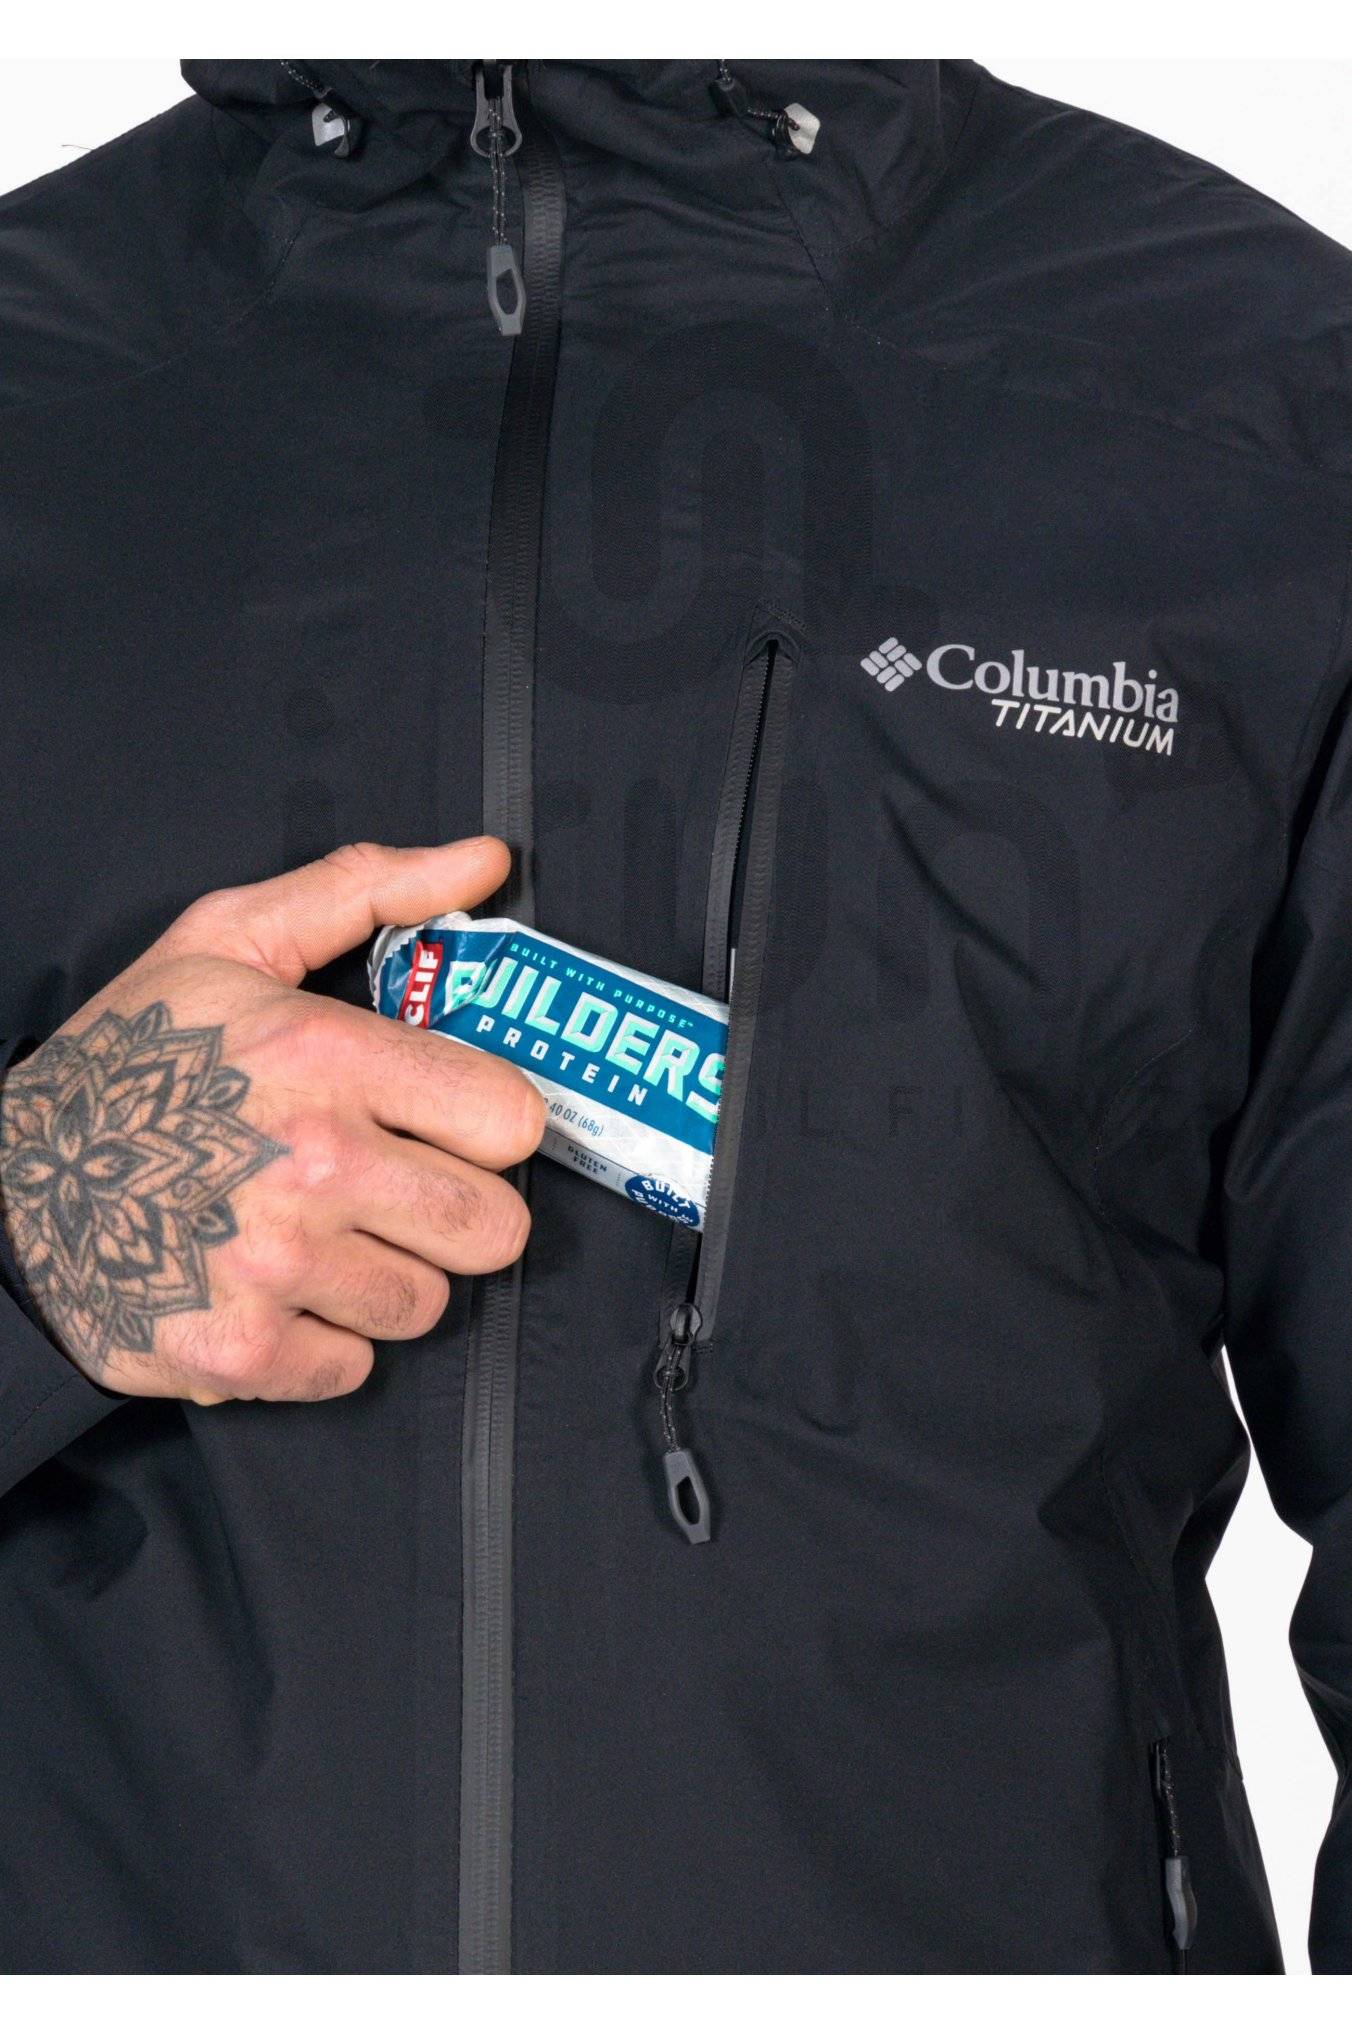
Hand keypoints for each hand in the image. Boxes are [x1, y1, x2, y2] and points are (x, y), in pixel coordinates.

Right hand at [0, 838, 543, 1402]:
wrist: (8, 1190)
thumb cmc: (128, 1063)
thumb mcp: (228, 941)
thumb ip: (365, 892)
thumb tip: (483, 863)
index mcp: (321, 1056)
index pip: (511, 1118)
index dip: (488, 1121)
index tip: (451, 1121)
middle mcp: (310, 1165)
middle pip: (496, 1227)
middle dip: (457, 1209)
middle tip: (398, 1187)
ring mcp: (276, 1268)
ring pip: (429, 1303)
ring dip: (384, 1275)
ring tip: (318, 1232)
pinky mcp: (243, 1352)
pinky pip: (356, 1367)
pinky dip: (322, 1340)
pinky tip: (275, 1288)